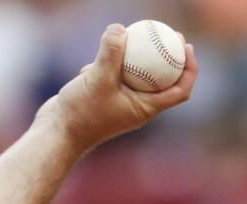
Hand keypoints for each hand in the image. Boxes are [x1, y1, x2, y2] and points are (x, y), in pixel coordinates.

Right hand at [34, 24, 198, 154]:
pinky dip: (107, 64)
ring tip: (129, 36)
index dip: (189, 69)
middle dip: (170, 57)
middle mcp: (139, 105)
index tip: (186, 47)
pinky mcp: (106, 95)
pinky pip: (114, 74)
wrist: (57, 132)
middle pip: (165, 79)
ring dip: (135, 57)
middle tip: (169, 33)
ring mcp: (122, 100)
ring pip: (137, 74)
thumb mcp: (96, 79)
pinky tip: (88, 66)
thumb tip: (120, 28)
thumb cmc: (80, 113)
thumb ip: (110, 54)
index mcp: (147, 108)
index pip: (180, 91)